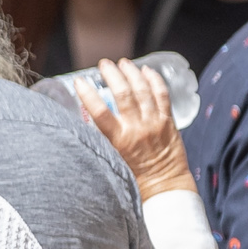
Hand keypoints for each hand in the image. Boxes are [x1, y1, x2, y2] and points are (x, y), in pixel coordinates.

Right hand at [74, 61, 193, 197]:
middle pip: (123, 94)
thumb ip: (103, 139)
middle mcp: (137, 129)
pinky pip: (162, 95)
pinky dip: (154, 80)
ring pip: (143, 90)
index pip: (99, 112)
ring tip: (122, 63)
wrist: (164, 185)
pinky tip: (146, 70)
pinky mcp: (168, 121)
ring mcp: (155, 123)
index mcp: (119, 140)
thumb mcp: (112, 158)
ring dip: (131, 72)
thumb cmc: (135, 177)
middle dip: (111, 74)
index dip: (87, 94)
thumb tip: (88, 119)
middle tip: (103, 64)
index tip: (79, 81)